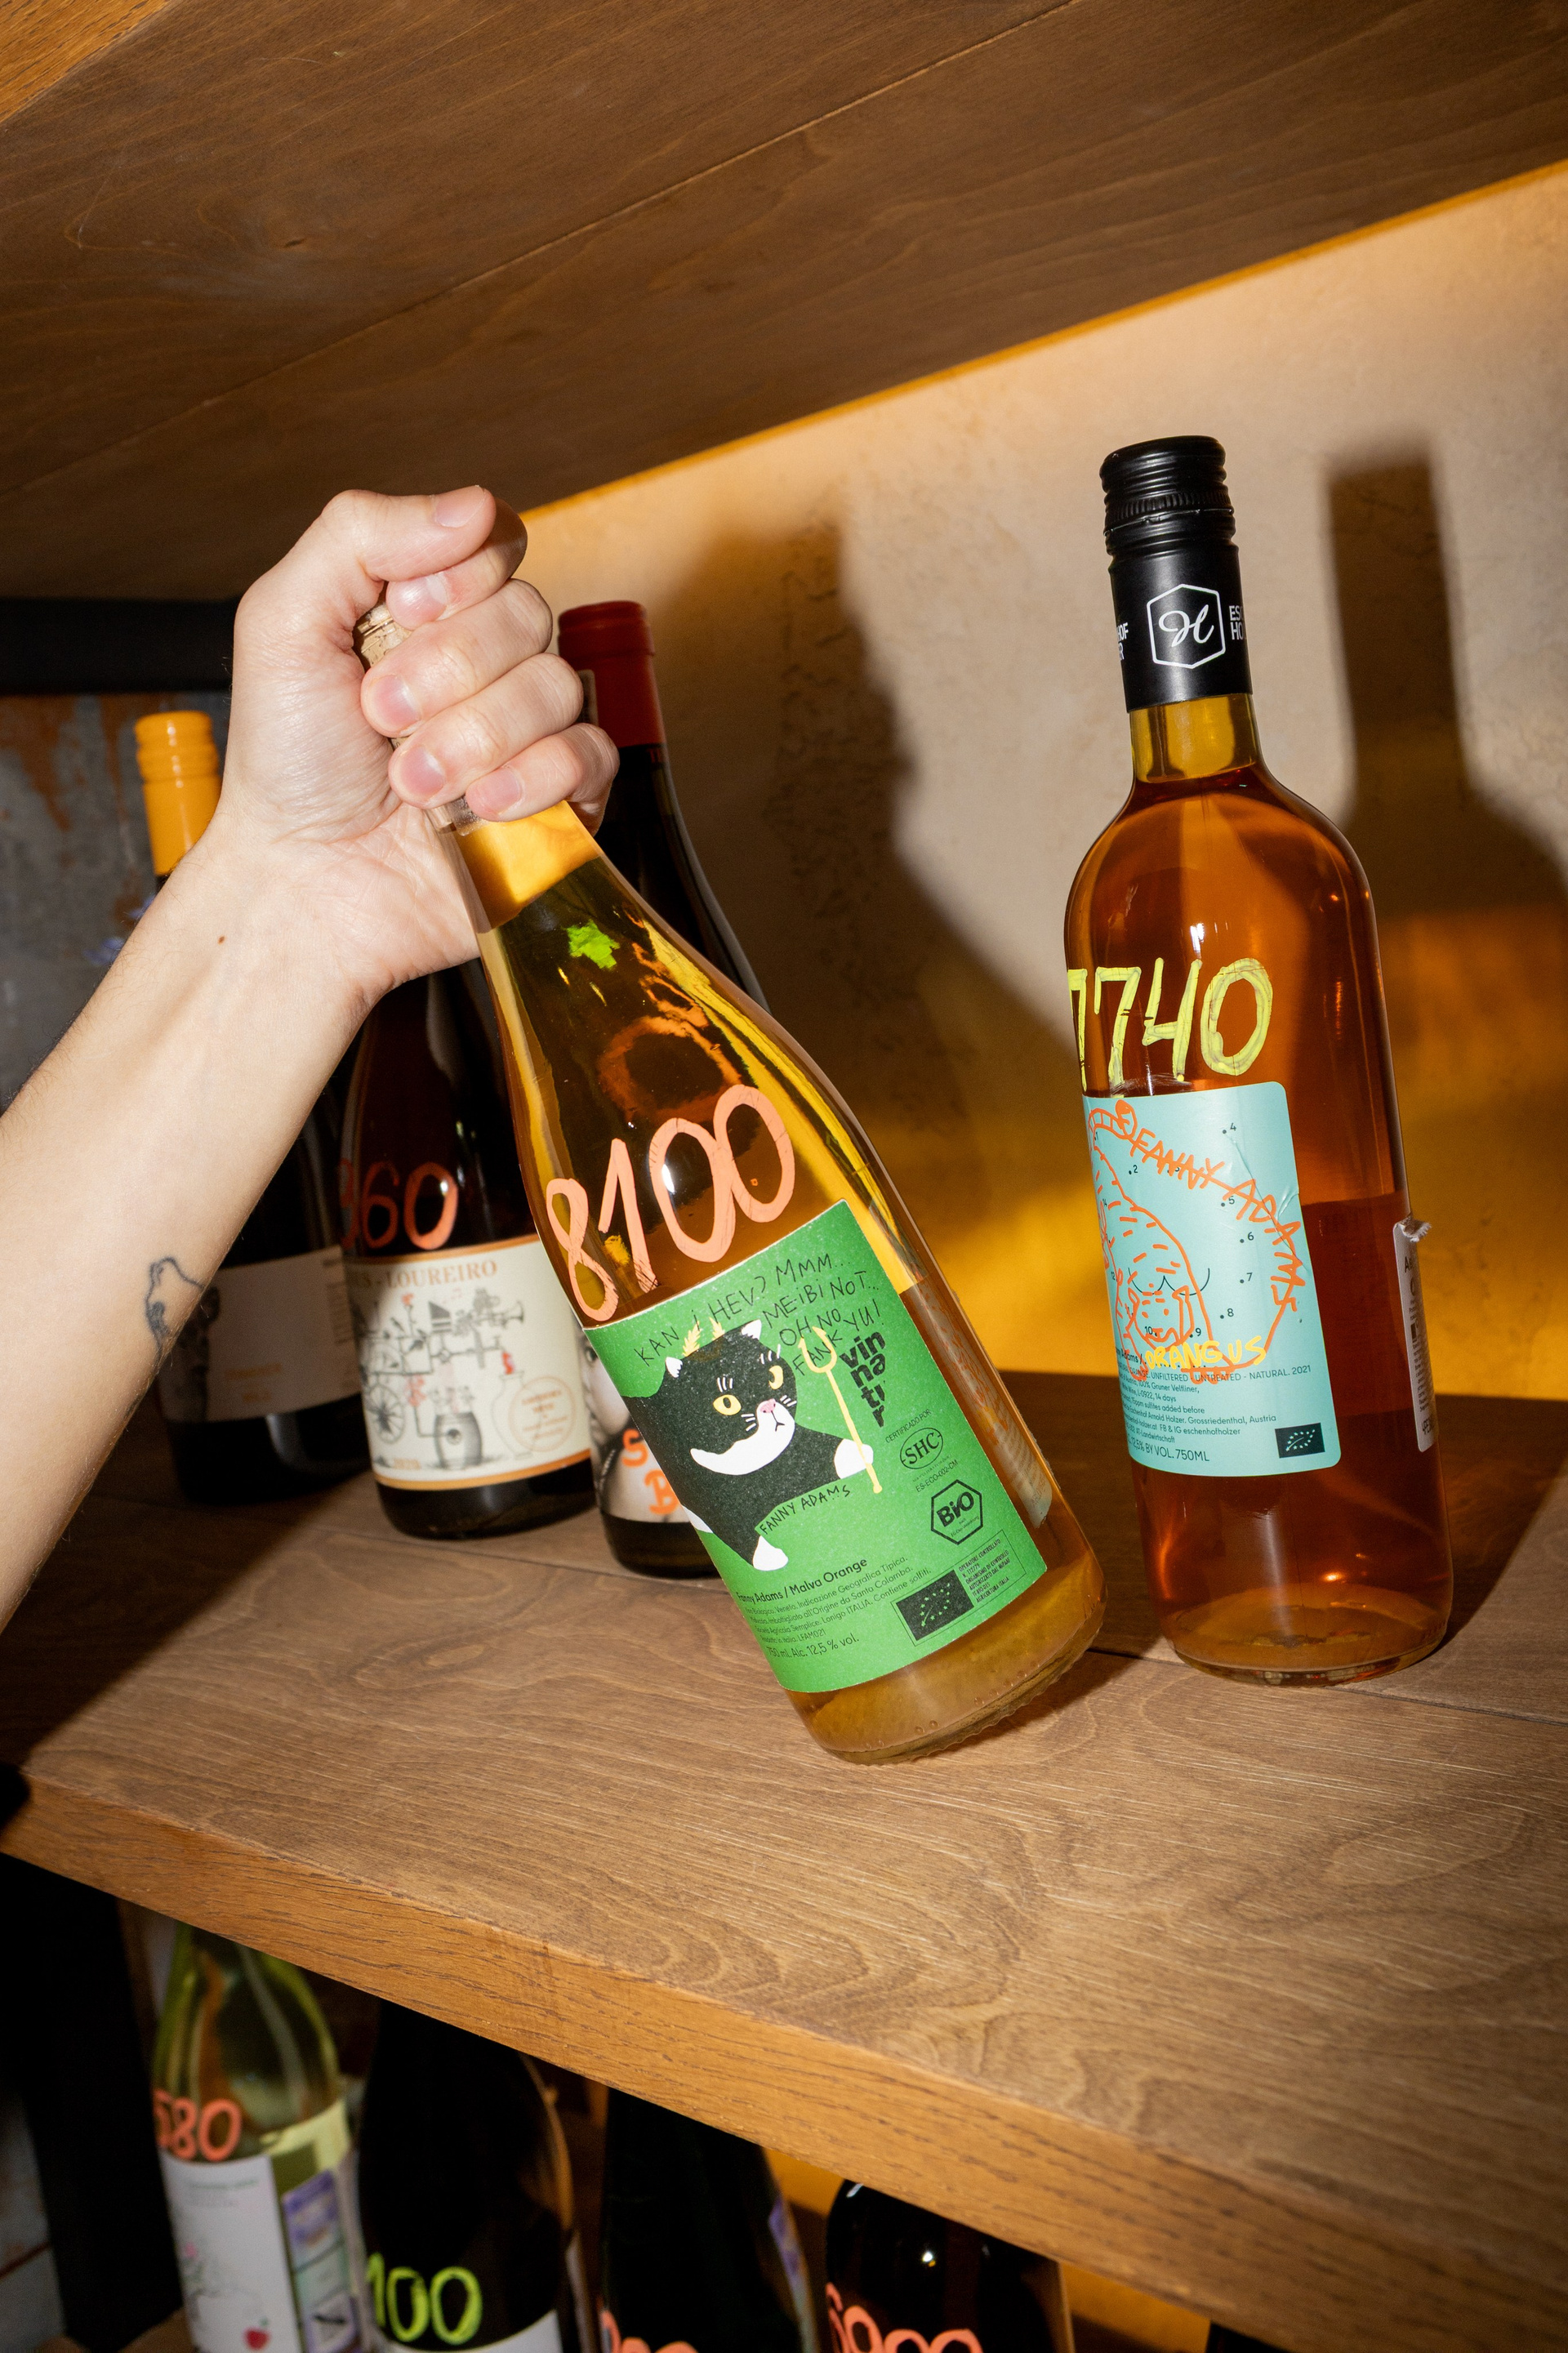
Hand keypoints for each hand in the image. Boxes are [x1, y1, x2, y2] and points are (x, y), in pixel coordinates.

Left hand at [212, 486, 617, 1008]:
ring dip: (471, 736)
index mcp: (430, 607)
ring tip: (409, 781)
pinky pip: (592, 755)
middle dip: (445, 669)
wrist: (303, 882)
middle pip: (526, 611)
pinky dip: (531, 777)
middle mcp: (487, 661)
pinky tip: (476, 807)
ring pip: (555, 684)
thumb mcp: (284, 621)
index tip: (394, 619)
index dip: (453, 578)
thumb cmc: (289, 764)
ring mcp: (529, 730)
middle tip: (381, 717)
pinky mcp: (562, 798)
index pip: (493, 542)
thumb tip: (475, 503)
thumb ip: (360, 534)